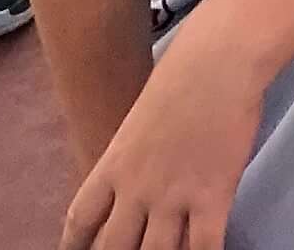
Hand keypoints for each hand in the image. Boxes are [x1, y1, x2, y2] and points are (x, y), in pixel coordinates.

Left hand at [59, 22, 264, 249]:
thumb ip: (133, 152)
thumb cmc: (183, 75)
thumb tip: (136, 169)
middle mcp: (135, 189)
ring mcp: (173, 196)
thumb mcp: (140, 116)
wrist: (218, 62)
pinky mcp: (213, 196)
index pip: (81, 220)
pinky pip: (203, 246)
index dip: (75, 245)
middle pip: (113, 247)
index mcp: (113, 165)